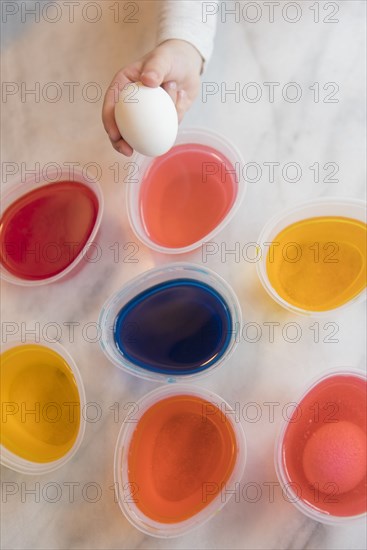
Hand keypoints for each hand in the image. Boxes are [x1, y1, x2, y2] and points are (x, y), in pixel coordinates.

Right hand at [102, 39, 202, 155]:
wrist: (188, 63)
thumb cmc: (170, 57)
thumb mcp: (162, 58)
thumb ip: (156, 68)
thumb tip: (147, 80)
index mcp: (123, 86)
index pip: (110, 105)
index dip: (109, 122)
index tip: (114, 135)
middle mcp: (131, 102)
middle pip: (119, 124)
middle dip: (119, 141)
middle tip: (127, 151)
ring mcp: (145, 112)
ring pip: (140, 131)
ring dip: (147, 137)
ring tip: (154, 142)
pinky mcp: (161, 118)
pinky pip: (163, 128)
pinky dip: (173, 120)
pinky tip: (181, 101)